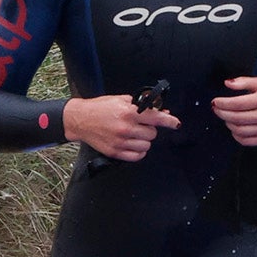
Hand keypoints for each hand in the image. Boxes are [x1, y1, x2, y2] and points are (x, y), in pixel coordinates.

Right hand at [64, 94, 179, 160]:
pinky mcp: (115, 152)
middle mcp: (126, 128)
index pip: (155, 118)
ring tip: (135, 133)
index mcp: (128, 112)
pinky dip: (139, 150)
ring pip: (146, 145)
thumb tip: (161, 110)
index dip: (169, 121)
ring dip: (144, 139)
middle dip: (150, 128)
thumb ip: (142, 106)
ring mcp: (120, 142)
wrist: (80, 119)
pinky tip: (134, 143)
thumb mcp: (122, 100)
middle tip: (141, 124)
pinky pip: (137, 156)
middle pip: (152, 133)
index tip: (176, 123)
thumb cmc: (101, 107)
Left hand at [211, 77, 256, 145]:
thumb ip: (244, 82)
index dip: (223, 103)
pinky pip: (246, 141)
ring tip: (227, 117)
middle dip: (222, 113)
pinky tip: (235, 127)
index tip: (216, 101)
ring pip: (239, 130)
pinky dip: (236, 135)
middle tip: (217, 109)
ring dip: (228, 123)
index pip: (237, 103)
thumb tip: (228, 84)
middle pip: (236, 117)